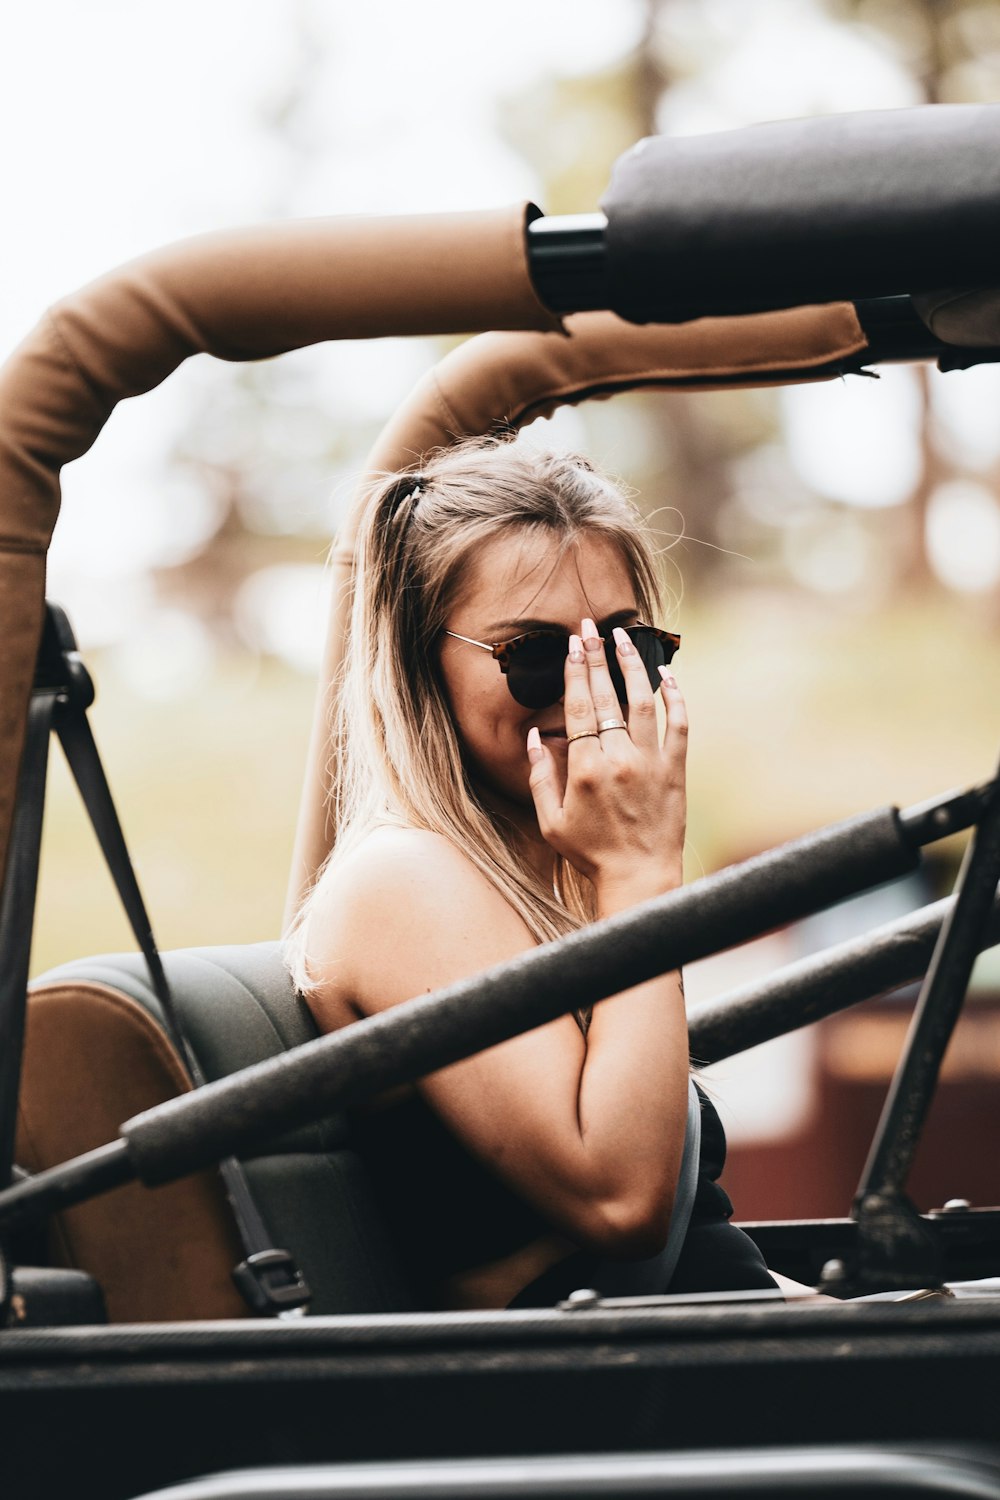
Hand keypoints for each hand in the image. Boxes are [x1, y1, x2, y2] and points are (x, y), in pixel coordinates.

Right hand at [526, 618, 686, 897]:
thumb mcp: (551, 822)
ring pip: (643, 702)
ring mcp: (651, 763)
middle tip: (590, 628)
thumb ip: (540, 777)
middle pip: (606, 697)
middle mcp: (619, 760)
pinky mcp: (676, 771)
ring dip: (633, 666)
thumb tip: (535, 737)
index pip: (578, 709)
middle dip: (596, 658)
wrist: (640, 878)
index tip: (572, 645)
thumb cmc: (590, 854)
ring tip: (625, 638)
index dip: (574, 672)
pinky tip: (667, 676)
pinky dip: (675, 698)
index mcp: (585, 771)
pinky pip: (679, 725)